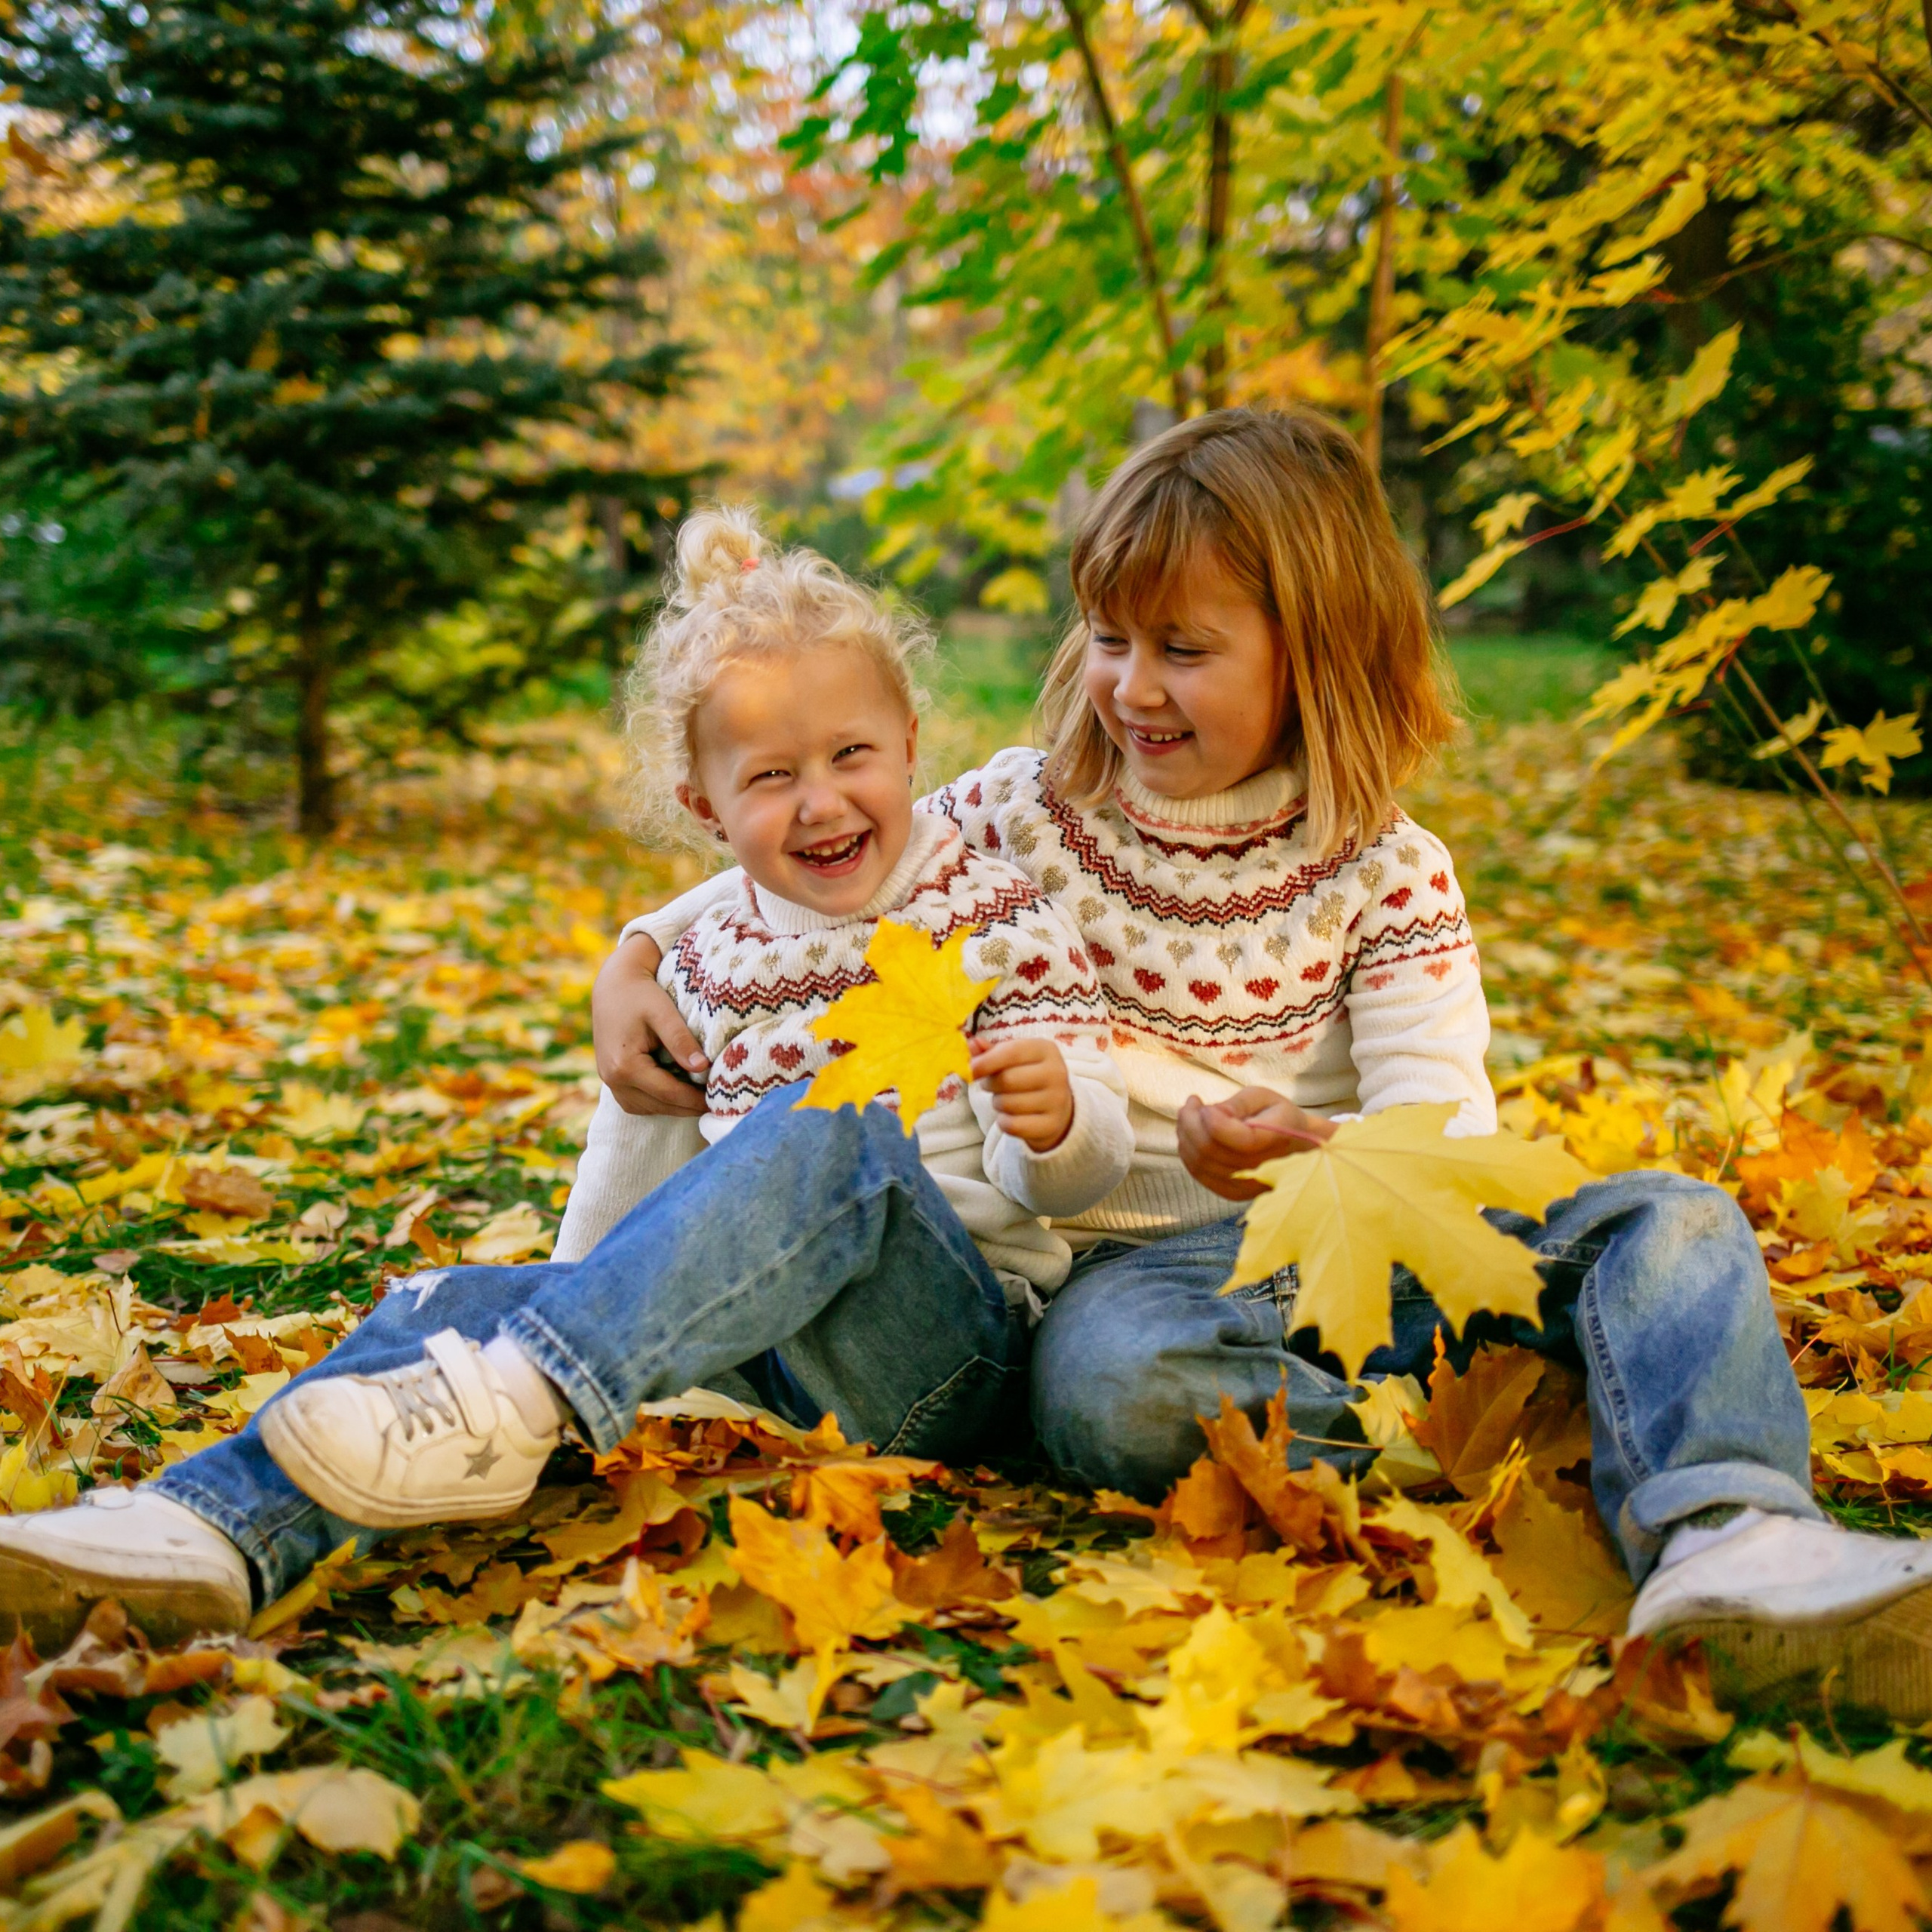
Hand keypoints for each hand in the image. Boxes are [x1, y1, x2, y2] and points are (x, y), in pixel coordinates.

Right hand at [591, 933, 709, 1116]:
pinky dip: (658, 1101)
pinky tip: (677, 1091)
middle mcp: (612, 1079)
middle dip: (688, 1107)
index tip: (718, 1100)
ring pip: (647, 1107)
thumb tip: (702, 1068)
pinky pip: (637, 1101)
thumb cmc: (641, 994)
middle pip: (658, 1105)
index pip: (668, 1093)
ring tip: (699, 1098)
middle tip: (715, 1103)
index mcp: (624, 1065)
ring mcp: (609, 1081)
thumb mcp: (663, 1013)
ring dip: (673, 1106)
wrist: (614, 984)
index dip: (695, 1100)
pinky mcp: (612, 1079)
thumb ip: (681, 1040)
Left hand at [970, 1037, 1074, 1153]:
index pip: (1012, 1052)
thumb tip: (972, 1044)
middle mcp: (1056, 1073)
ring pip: (1008, 1104)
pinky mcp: (1051, 1125)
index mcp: (1045, 1050)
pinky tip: (1011, 1115)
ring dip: (997, 1103)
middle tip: (989, 1084)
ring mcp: (1057, 1101)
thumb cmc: (1028, 1075)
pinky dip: (1003, 1122)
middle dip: (990, 1084)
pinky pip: (1012, 1125)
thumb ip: (990, 1051)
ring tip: (1005, 1099)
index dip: (986, 1061)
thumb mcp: (1013, 1057)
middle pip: (1007, 1080)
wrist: (1057, 1106)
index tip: (971, 1070)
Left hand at [1178, 1087, 1334, 1200]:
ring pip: (1201, 1164)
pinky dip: (1188, 1153)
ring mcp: (1248, 1185)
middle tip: (1190, 1103)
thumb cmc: (1277, 1116)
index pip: (1237, 1138)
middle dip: (1189, 1122)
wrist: (1297, 1147)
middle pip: (1211, 1150)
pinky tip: (1190, 1135)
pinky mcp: (1234, 1193)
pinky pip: (1200, 1175)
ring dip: (1185, 1136)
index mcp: (1276, 1139)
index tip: (1202, 1103)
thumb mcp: (1264, 1097)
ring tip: (1188, 1115)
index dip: (1211, 1119)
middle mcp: (1263, 1169)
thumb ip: (1238, 1103)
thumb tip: (1209, 1114)